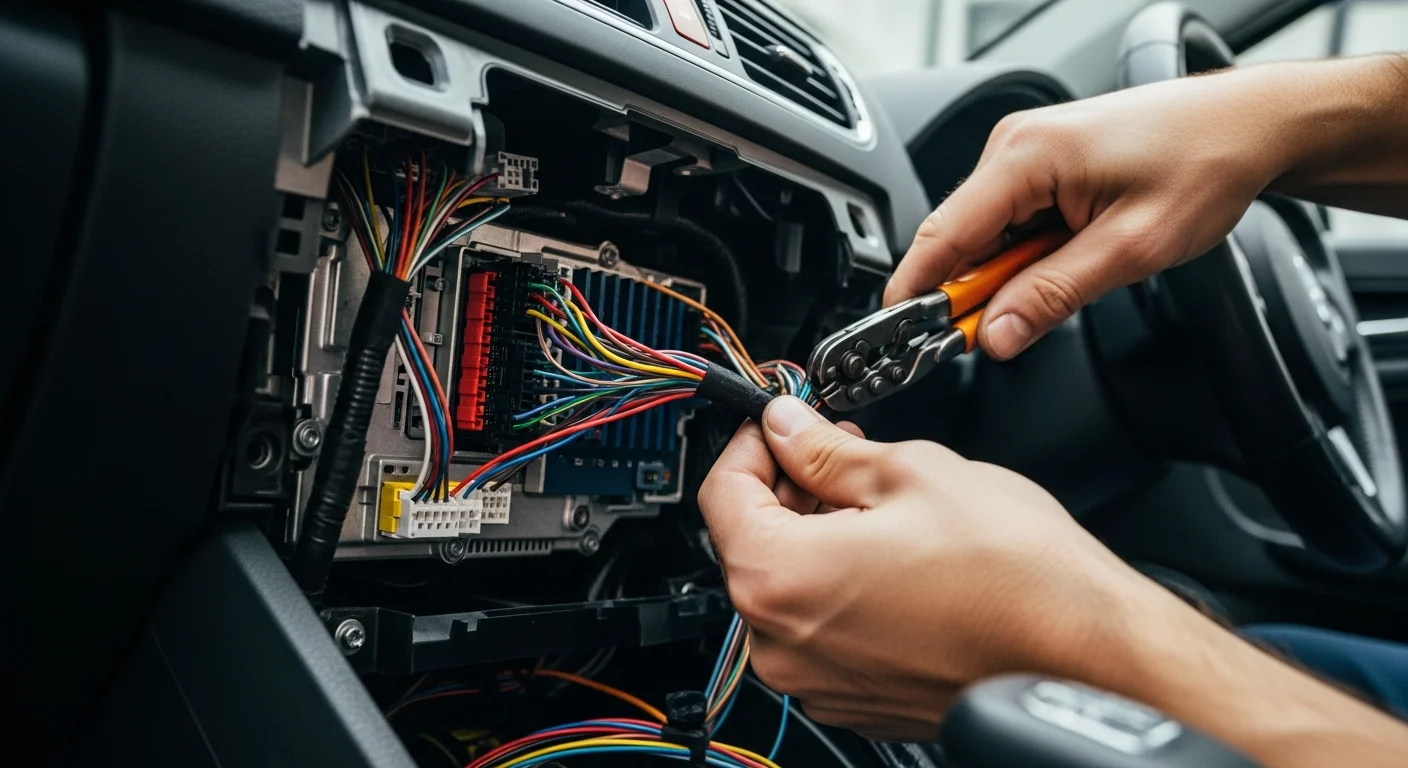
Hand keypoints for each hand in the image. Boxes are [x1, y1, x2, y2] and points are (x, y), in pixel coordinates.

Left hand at [698, 396, 1156, 739]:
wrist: (1087, 657)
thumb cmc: (1015, 577)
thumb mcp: (911, 471)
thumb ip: (825, 449)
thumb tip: (790, 427)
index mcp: (779, 578)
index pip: (721, 492)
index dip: (750, 442)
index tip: (778, 420)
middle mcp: (782, 643)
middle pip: (750, 542)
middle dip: (787, 486)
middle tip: (834, 448)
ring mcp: (818, 680)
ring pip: (787, 586)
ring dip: (815, 534)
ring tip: (879, 499)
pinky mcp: (856, 699)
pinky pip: (822, 628)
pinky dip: (841, 585)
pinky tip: (893, 553)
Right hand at [885, 56, 1407, 359]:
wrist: (1248, 125)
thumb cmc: (1202, 164)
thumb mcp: (1130, 249)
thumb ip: (1053, 295)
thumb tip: (997, 335)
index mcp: (1025, 157)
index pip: (940, 236)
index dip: (915, 294)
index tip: (899, 338)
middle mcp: (1014, 147)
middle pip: (959, 240)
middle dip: (973, 292)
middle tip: (1009, 331)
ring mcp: (1026, 152)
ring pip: (986, 236)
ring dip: (1010, 272)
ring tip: (1076, 273)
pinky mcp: (1042, 163)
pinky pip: (1011, 221)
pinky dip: (1027, 253)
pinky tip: (1072, 256)